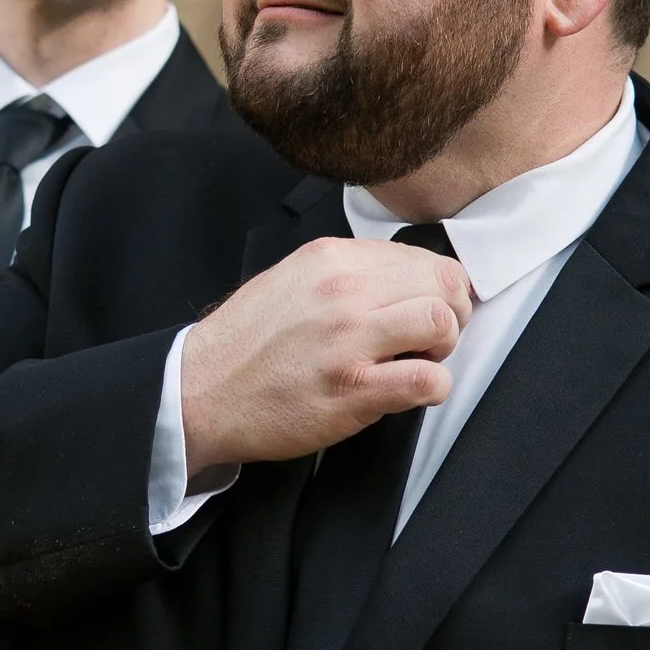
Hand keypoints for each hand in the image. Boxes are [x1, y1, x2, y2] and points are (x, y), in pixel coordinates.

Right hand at [178, 239, 472, 473]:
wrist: (199, 392)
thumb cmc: (244, 346)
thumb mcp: (291, 280)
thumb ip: (344, 274)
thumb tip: (398, 279)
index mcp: (330, 259)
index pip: (420, 257)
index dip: (436, 287)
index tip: (426, 308)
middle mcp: (342, 290)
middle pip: (442, 284)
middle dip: (450, 314)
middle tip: (432, 340)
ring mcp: (348, 339)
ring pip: (441, 321)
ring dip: (444, 347)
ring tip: (421, 361)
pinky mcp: (352, 388)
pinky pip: (428, 380)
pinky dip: (433, 388)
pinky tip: (411, 391)